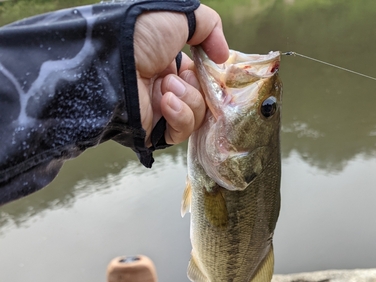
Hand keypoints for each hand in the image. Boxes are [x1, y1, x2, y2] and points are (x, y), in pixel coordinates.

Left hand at [134, 4, 228, 146]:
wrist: (114, 61)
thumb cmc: (141, 33)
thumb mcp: (180, 15)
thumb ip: (208, 27)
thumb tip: (223, 55)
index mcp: (168, 62)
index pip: (201, 76)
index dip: (210, 74)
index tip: (213, 66)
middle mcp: (164, 87)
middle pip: (203, 97)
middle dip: (198, 86)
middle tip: (181, 76)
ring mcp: (160, 110)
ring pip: (197, 115)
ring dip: (188, 98)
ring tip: (166, 85)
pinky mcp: (155, 132)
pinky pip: (182, 131)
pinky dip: (180, 116)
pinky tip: (166, 102)